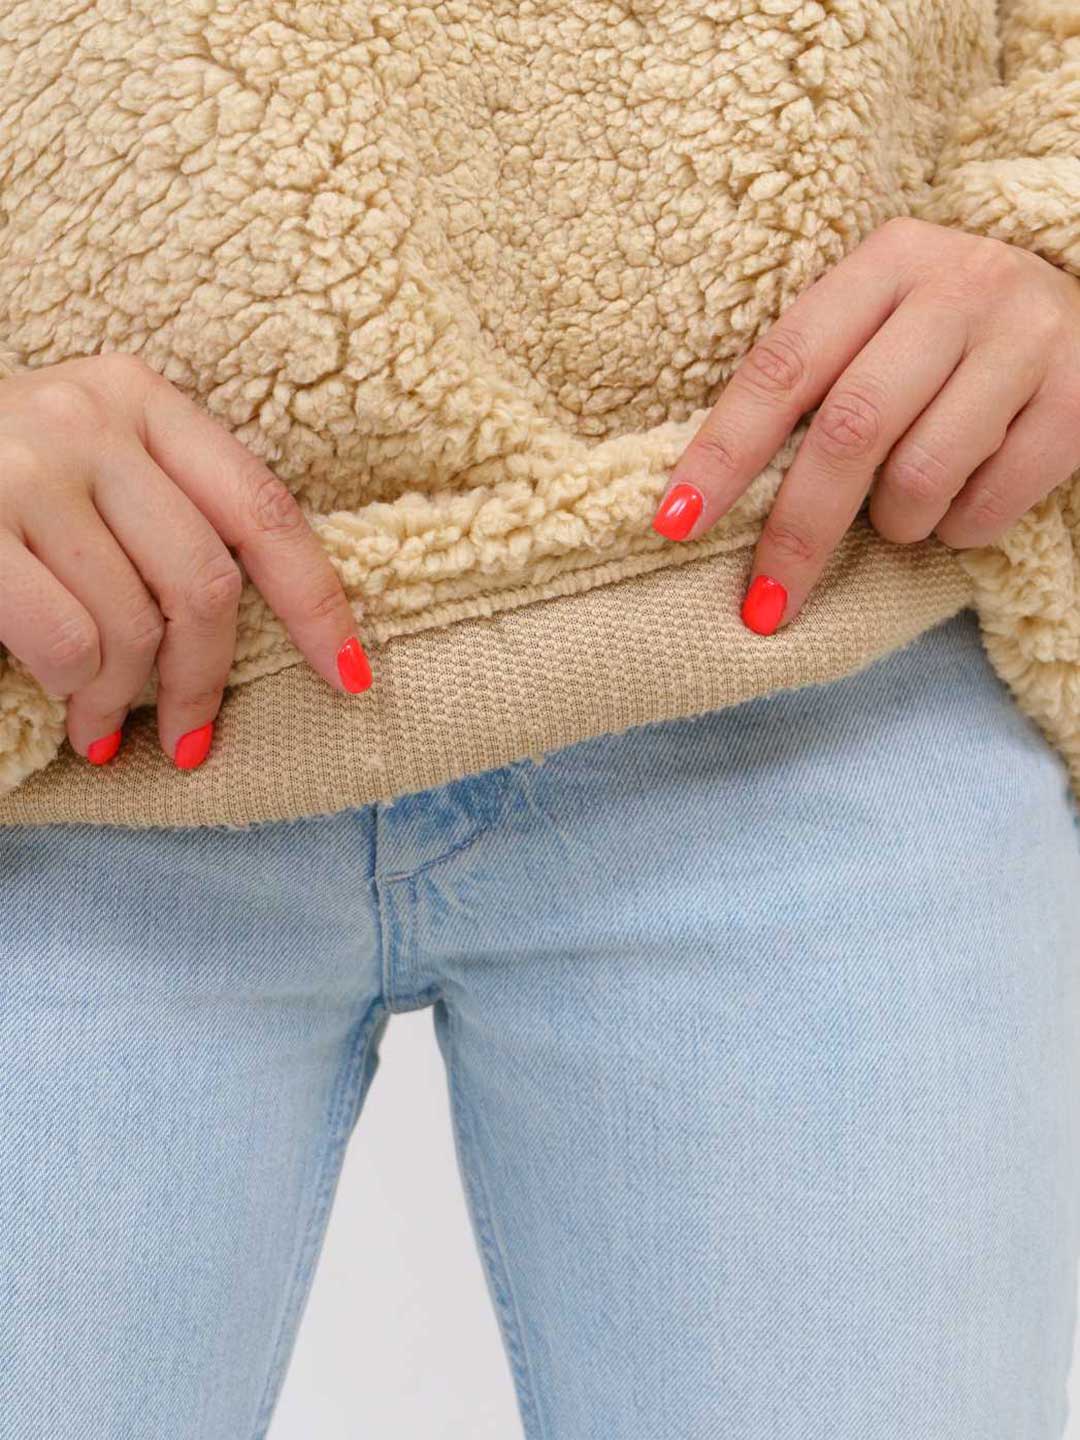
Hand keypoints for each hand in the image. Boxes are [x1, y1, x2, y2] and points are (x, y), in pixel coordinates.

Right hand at [0, 353, 372, 769]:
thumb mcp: (91, 461)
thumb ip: (167, 511)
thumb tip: (261, 630)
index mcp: (143, 398)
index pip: (264, 510)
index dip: (319, 603)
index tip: (350, 676)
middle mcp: (92, 417)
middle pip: (206, 583)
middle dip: (206, 681)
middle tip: (190, 735)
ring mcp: (26, 465)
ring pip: (134, 625)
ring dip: (127, 702)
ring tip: (105, 724)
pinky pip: (67, 641)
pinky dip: (78, 694)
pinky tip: (69, 709)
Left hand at [651, 216, 1079, 633]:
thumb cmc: (946, 340)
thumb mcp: (879, 327)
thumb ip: (813, 386)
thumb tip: (709, 501)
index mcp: (885, 263)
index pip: (782, 366)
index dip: (723, 451)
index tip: (675, 522)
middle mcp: (957, 287)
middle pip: (850, 430)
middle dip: (797, 531)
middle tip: (765, 603)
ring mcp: (1026, 339)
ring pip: (921, 476)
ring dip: (894, 524)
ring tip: (902, 513)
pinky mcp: (1078, 397)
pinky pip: (990, 505)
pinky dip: (959, 530)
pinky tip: (963, 503)